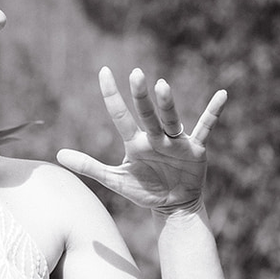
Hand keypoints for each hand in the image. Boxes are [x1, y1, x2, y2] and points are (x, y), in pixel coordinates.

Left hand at [57, 67, 227, 214]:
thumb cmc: (144, 190)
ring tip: (162, 86)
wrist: (172, 207)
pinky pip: (206, 128)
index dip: (112, 96)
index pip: (120, 116)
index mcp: (136, 142)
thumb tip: (58, 154)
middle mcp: (156, 137)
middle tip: (135, 75)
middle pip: (147, 114)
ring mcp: (176, 142)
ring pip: (171, 120)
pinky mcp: (196, 149)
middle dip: (141, 97)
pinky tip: (222, 95)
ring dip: (167, 105)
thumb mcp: (115, 180)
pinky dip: (213, 112)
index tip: (103, 71)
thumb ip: (89, 166)